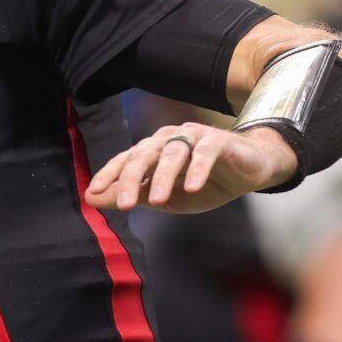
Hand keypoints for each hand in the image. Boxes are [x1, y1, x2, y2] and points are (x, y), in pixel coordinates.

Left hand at [84, 121, 296, 214]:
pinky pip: (206, 153)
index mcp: (154, 151)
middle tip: (124, 204)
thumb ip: (134, 196)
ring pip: (173, 153)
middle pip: (144, 154)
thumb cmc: (206, 184)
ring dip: (163, 177)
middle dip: (131, 178)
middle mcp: (169, 139)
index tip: (92, 193)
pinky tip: (192, 187)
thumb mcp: (167, 198)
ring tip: (158, 200)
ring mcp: (194, 137)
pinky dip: (198, 169)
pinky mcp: (219, 141)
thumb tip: (93, 199)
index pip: (126, 160)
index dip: (109, 175)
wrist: (249, 172)